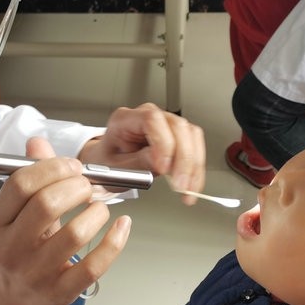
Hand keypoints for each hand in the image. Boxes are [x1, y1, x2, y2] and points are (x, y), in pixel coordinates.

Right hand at [0, 138, 131, 304]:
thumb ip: (29, 179)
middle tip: (88, 186)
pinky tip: (121, 225)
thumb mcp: (15, 215)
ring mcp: (36, 273)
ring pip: (74, 234)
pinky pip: (93, 265)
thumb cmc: (19, 252)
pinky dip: (114, 242)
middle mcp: (11, 248)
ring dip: (96, 212)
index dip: (52, 168)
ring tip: (100, 207)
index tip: (72, 166)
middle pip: (46, 205)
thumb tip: (37, 143)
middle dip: (76, 187)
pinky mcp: (61, 292)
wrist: (13, 301)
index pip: (21, 184)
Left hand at [79, 103, 205, 204]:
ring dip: (194, 164)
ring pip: (190, 135)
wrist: (108, 161)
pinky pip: (194, 145)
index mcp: (125, 119)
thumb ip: (137, 163)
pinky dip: (196, 167)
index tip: (164, 168)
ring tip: (187, 189)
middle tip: (180, 185)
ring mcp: (164, 124)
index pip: (151, 119)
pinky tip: (192, 183)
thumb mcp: (115, 168)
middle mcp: (148, 116)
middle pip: (177, 126)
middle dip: (183, 158)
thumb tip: (161, 162)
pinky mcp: (176, 135)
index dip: (163, 142)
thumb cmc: (108, 161)